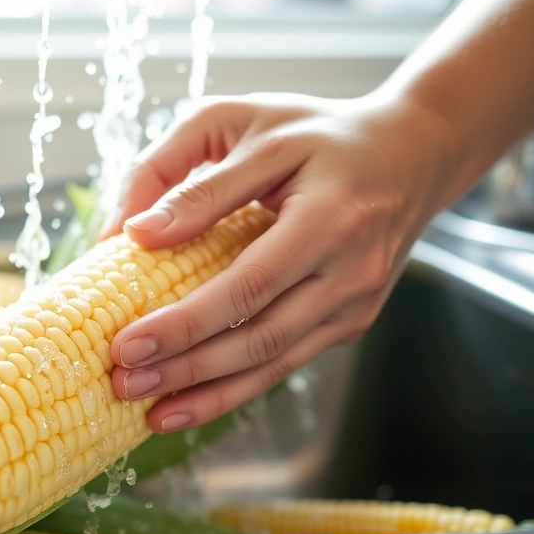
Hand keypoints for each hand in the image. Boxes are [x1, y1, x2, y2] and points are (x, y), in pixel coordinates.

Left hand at [101, 92, 461, 432]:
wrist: (410, 152)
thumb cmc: (318, 132)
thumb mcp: (249, 125)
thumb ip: (189, 177)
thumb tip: (133, 233)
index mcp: (330, 215)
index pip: (249, 284)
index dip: (186, 322)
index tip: (127, 343)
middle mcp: (352, 269)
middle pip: (260, 337)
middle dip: (186, 367)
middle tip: (123, 381)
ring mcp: (356, 302)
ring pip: (275, 362)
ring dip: (208, 392)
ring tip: (149, 409)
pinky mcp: (351, 320)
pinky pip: (288, 361)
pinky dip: (237, 386)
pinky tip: (192, 400)